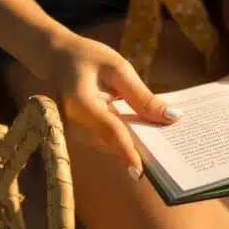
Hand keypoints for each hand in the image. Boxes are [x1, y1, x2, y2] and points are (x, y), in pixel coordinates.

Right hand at [47, 33, 180, 175]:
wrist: (56, 57)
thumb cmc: (88, 57)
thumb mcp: (118, 68)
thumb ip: (142, 96)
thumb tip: (172, 118)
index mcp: (81, 103)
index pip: (109, 130)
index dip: (126, 151)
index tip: (140, 171)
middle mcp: (76, 122)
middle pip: (112, 142)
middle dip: (139, 151)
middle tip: (169, 161)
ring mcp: (78, 129)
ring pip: (111, 143)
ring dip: (136, 146)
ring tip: (167, 147)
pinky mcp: (85, 130)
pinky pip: (109, 138)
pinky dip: (128, 138)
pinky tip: (150, 134)